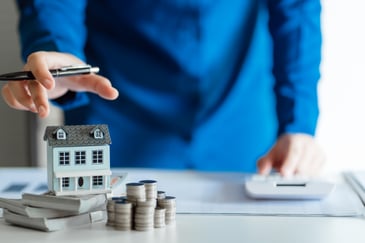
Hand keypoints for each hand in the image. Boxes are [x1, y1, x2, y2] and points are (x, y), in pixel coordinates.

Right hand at [1, 51, 118, 117]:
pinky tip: (30, 108)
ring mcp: (24, 78)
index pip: (38, 60)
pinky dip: (16, 104)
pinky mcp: (20, 88)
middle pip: (26, 79)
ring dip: (24, 102)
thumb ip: (100, 84)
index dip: (41, 72)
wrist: (61, 71)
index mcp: (49, 60)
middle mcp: (33, 68)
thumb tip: (113, 93)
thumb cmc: (72, 72)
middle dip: (35, 97)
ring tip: (39, 110)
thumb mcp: (86, 77)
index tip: (50, 85)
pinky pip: (9, 95)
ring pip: (14, 88)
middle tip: (45, 111)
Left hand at [257, 133, 324, 175]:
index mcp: (295, 140)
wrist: (298, 143)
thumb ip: (264, 163)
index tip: (284, 174)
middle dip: (294, 176)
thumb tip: (262, 172)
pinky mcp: (324, 161)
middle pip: (304, 165)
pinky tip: (300, 177)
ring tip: (292, 175)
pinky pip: (317, 176)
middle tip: (286, 182)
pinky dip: (308, 179)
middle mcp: (309, 144)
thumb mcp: (272, 154)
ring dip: (300, 179)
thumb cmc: (284, 151)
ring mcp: (319, 152)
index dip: (290, 164)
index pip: (294, 152)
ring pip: (311, 173)